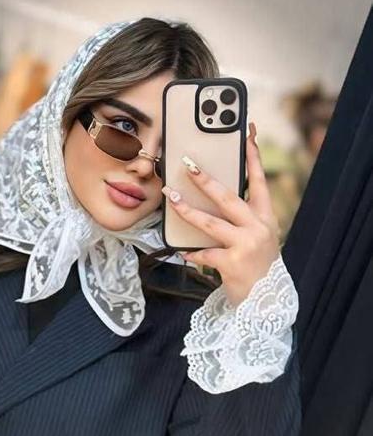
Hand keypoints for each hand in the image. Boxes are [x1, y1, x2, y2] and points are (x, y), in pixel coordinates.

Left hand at [162, 121, 281, 306]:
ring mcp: (246, 245)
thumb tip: (212, 198)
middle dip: (205, 179)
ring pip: (210, 222)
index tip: (246, 132)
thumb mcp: (257, 238)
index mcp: (265, 218)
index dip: (252, 156)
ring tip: (170, 198)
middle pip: (228, 197)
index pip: (258, 181)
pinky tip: (182, 251)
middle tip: (187, 164)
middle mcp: (258, 228)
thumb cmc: (255, 266)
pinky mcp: (232, 263)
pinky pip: (204, 253)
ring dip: (186, 209)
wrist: (265, 303)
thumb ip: (240, 219)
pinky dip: (191, 252)